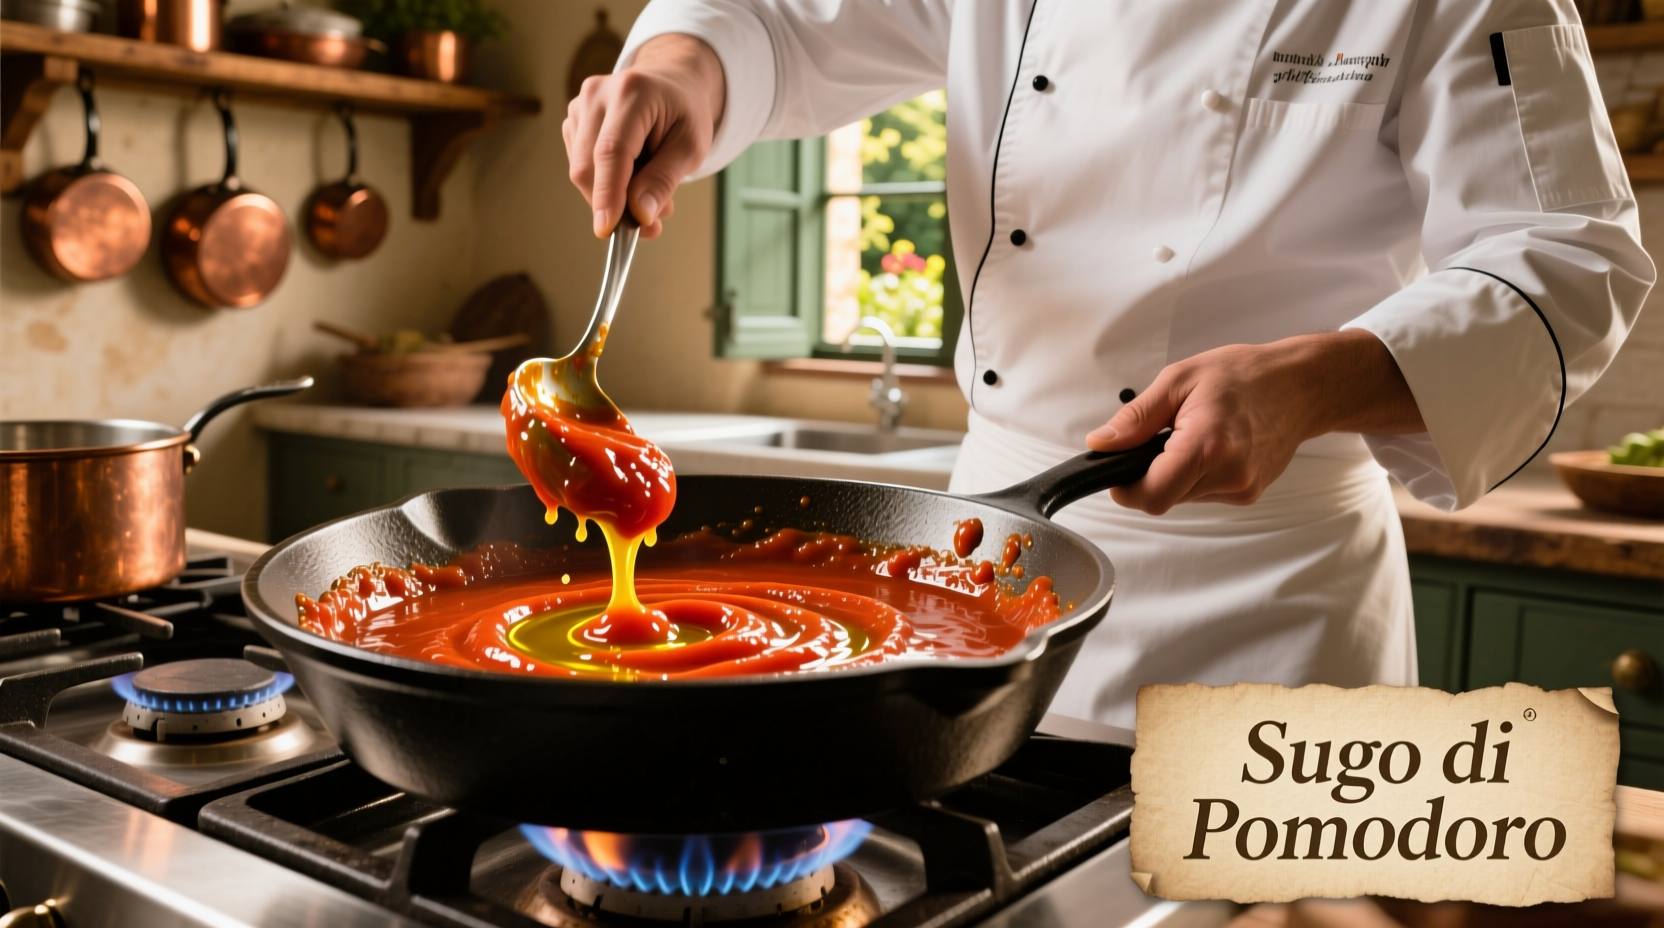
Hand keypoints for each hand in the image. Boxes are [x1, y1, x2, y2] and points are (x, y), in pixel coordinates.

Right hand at [564, 34, 725, 238]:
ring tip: (649, 188)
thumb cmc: (684, 113)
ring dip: (613, 194)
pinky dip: (605, 182)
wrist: (671, 85)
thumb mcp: (690, 147)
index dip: (607, 194)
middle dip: (614, 203)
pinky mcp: (573, 121)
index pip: (611, 151)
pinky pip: (581, 166)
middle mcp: (597, 95)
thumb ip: (664, 180)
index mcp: (632, 93)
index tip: (607, 229)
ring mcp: (579, 106)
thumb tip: (640, 215)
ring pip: (581, 171)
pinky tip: (631, 174)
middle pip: (588, 166)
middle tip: (650, 222)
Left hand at [1085, 330, 1424, 514]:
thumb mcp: (1179, 380)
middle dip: (1151, 474)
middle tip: (1162, 437)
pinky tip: (1212, 446)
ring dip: (1176, 473)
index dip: (1126, 487)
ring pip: (1182, 497)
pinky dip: (1197, 474)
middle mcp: (1229, 475)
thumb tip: (1101, 444)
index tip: (1119, 470)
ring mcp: (1242, 488)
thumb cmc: (1245, 375)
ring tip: (1194, 434)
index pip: (1151, 496)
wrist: (1300, 386)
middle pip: (1163, 498)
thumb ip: (1136, 419)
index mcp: (1207, 446)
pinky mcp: (1249, 493)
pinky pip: (1204, 493)